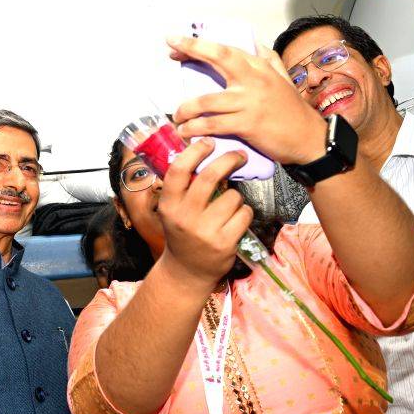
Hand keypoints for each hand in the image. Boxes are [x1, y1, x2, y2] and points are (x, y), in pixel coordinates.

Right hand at [156, 139, 252, 286]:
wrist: (187, 271)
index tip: (208, 142)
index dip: (195, 151)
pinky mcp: (224, 242)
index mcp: (168, 205)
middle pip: (210, 176)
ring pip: (233, 196)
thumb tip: (198, 152)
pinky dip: (244, 214)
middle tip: (239, 155)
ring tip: (227, 209)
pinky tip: (234, 222)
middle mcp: (184, 217)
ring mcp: (205, 231)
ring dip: (236, 198)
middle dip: (229, 160)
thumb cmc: (182, 234)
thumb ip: (182, 187)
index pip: (178, 170)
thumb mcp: (172, 211)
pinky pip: (244, 214)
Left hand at [167, 36, 327, 164]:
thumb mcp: (283, 78)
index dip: (199, 44)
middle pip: (219, 58)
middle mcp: (254, 79)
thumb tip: (255, 42)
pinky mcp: (247, 124)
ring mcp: (249, 101)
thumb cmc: (292, 110)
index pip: (225, 49)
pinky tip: (186, 132)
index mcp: (260, 67)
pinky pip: (212, 124)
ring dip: (185, 110)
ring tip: (177, 119)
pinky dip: (195, 128)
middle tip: (170, 52)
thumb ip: (268, 59)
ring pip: (206, 100)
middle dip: (192, 51)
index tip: (177, 41)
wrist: (308, 138)